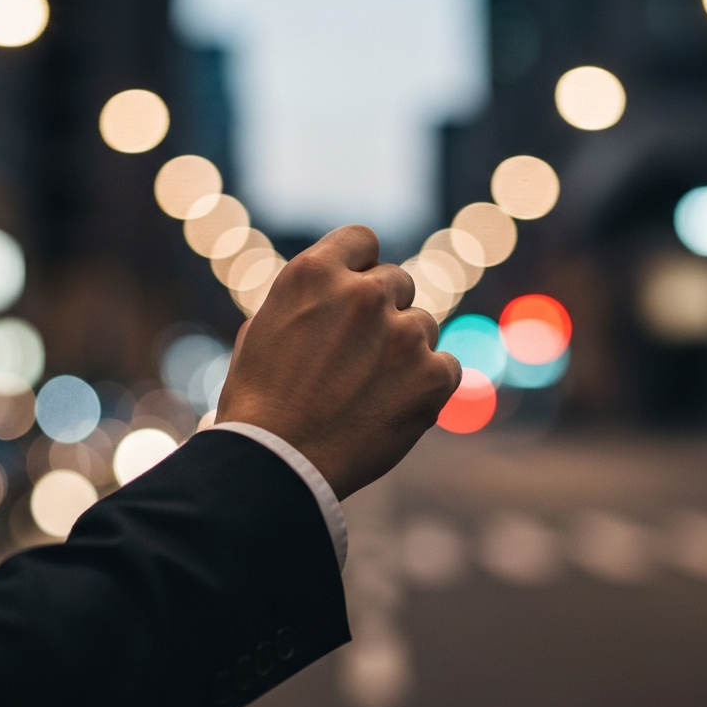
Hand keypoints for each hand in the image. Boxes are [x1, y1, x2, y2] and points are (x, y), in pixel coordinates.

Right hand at [216, 225, 461, 498]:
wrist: (279, 465)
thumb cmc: (259, 404)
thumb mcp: (263, 330)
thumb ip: (308, 301)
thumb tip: (336, 292)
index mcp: (314, 273)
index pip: (362, 240)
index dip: (360, 267)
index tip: (356, 291)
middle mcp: (364, 293)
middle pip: (397, 282)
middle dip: (383, 312)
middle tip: (358, 356)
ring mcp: (404, 332)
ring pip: (423, 324)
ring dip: (405, 348)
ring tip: (369, 390)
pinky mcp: (433, 374)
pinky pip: (446, 365)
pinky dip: (427, 385)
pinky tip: (393, 407)